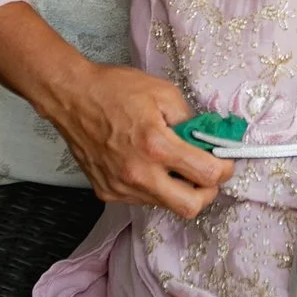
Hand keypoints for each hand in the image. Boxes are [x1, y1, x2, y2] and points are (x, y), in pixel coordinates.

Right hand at [34, 59, 232, 218]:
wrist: (71, 97)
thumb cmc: (113, 90)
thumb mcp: (163, 92)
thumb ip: (191, 120)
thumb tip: (209, 140)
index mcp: (156, 146)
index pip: (207, 175)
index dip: (225, 169)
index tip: (225, 162)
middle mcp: (139, 174)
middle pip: (190, 207)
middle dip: (206, 193)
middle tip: (206, 174)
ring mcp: (121, 187)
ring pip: (165, 204)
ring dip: (177, 189)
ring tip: (171, 162)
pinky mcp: (107, 192)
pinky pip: (141, 199)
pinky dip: (153, 187)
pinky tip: (147, 165)